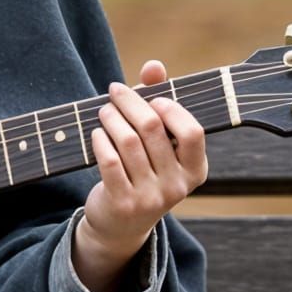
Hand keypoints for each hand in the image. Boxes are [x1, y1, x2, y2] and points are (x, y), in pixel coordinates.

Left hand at [74, 59, 207, 291]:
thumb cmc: (142, 171)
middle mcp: (177, 186)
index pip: (192, 132)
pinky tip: (96, 133)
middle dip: (130, 103)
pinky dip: (100, 140)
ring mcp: (150, 197)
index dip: (171, 108)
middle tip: (115, 92)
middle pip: (153, 128)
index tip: (152, 98)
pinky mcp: (122, 202)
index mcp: (195, 170)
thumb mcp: (158, 144)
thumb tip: (154, 65)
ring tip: (103, 110)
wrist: (121, 225)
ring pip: (127, 141)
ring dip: (111, 118)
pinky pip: (108, 160)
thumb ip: (159, 100)